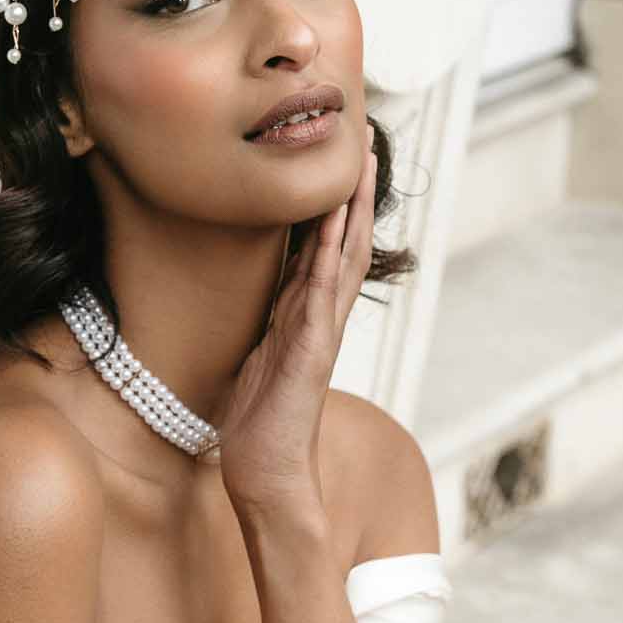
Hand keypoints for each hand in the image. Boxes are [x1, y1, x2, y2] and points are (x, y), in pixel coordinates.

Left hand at [218, 120, 378, 518]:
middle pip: (345, 246)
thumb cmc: (260, 426)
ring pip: (342, 261)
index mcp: (306, 319)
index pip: (325, 253)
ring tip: (358, 168)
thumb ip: (267, 330)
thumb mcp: (258, 361)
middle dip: (354, 197)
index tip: (336, 166)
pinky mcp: (311, 352)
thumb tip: (260, 309)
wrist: (268, 475)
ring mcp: (320, 334)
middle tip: (363, 147)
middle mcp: (321, 321)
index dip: (333, 210)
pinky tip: (331, 224)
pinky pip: (320, 294)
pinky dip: (326, 257)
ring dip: (350, 213)